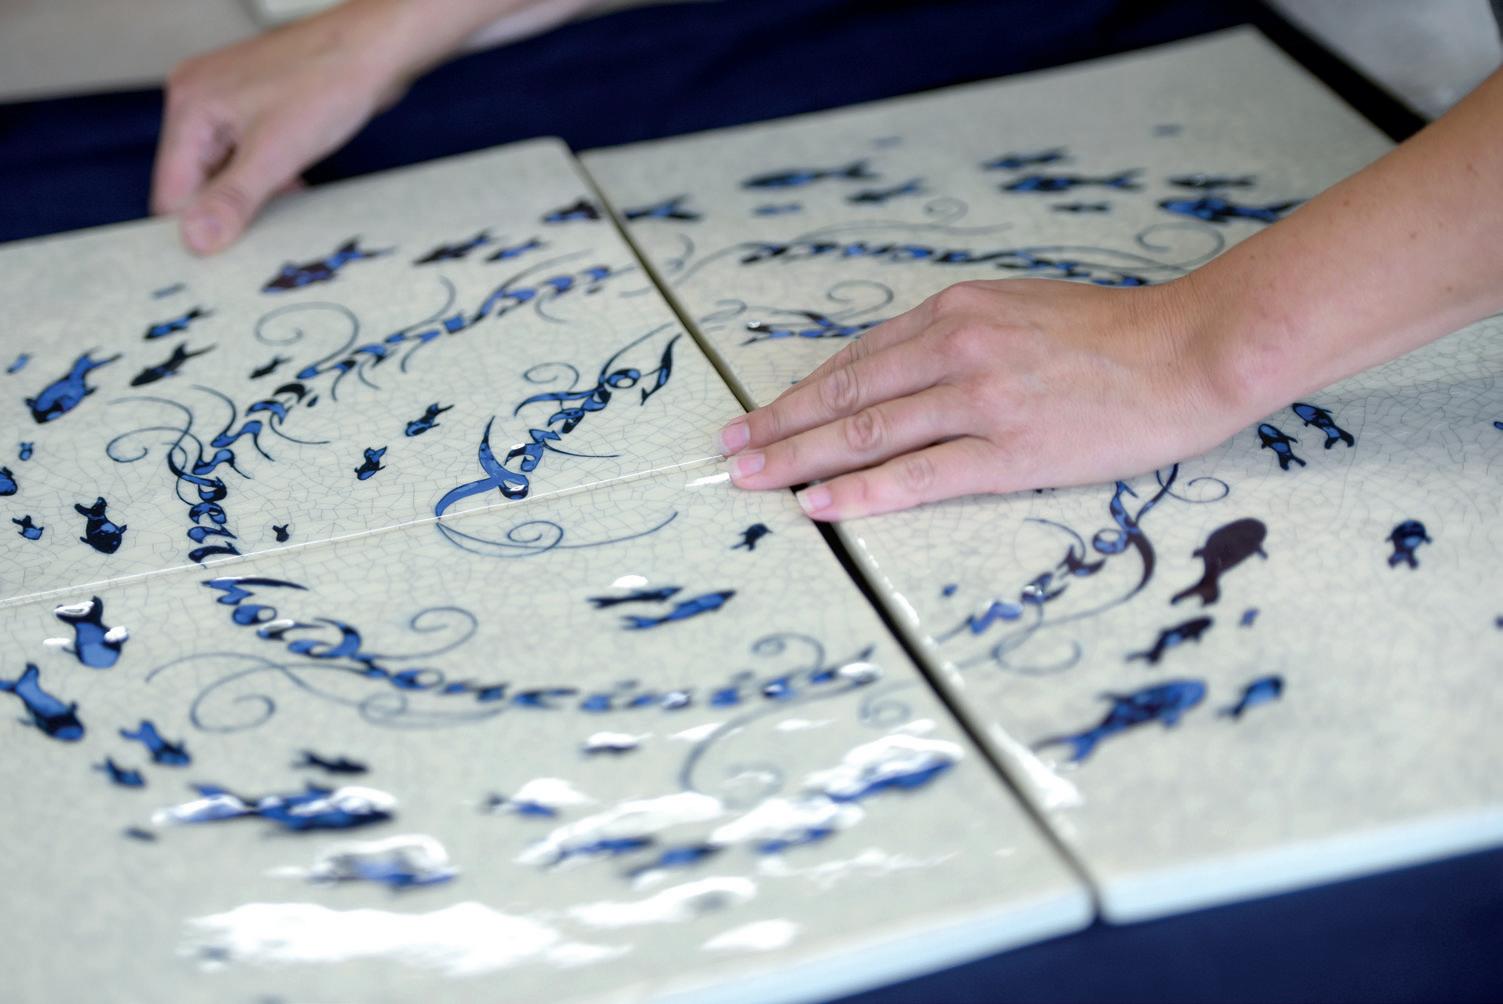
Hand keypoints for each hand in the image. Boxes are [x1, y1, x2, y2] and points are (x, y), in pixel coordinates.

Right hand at [152, 0, 417, 253]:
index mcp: (189, 106)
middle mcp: (198, 99)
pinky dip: (265, 176)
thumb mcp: (278, 152)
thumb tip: (195, 239)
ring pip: (223, 170)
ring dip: (251, 195)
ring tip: (285, 200)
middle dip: (227, 210)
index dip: (194, 228)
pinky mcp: (254, 106)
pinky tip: (293, 183)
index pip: (171, 191)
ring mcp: (225, 101)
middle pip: (194, 181)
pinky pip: (245, 154)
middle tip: (260, 236)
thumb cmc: (329, 82)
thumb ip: (233, 199)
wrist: (374, 48)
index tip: (220, 260)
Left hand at [718, 278, 1236, 519]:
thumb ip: (962, 336)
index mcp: (958, 311)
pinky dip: (858, 491)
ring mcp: (979, 398)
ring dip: (796, 458)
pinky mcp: (1009, 449)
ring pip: (865, 433)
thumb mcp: (1023, 311)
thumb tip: (908, 371)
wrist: (1192, 349)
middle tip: (728, 449)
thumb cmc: (1117, 334)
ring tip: (750, 478)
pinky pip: (916, 475)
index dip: (804, 391)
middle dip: (777, 424)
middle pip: (844, 395)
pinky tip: (817, 504)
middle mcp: (956, 347)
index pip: (859, 360)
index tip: (763, 412)